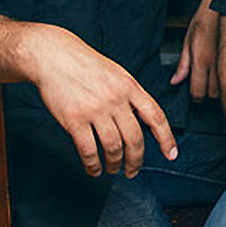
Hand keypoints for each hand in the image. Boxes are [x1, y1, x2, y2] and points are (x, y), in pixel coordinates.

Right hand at [24, 24, 176, 177]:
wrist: (55, 56)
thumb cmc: (84, 64)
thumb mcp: (117, 73)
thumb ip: (130, 95)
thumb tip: (142, 119)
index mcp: (130, 86)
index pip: (156, 116)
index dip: (166, 138)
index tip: (171, 154)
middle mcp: (116, 99)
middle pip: (135, 138)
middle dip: (136, 160)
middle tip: (132, 170)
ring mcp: (95, 110)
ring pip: (113, 147)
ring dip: (114, 163)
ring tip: (112, 168)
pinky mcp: (74, 120)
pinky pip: (88, 150)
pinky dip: (92, 164)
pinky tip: (93, 168)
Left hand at [170, 1, 218, 100]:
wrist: (222, 6)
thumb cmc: (204, 20)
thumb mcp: (188, 40)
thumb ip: (183, 64)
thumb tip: (175, 81)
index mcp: (201, 60)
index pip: (198, 91)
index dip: (195, 96)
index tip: (194, 93)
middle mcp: (216, 63)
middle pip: (213, 94)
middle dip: (207, 93)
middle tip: (204, 85)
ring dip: (219, 87)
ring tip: (214, 79)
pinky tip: (225, 72)